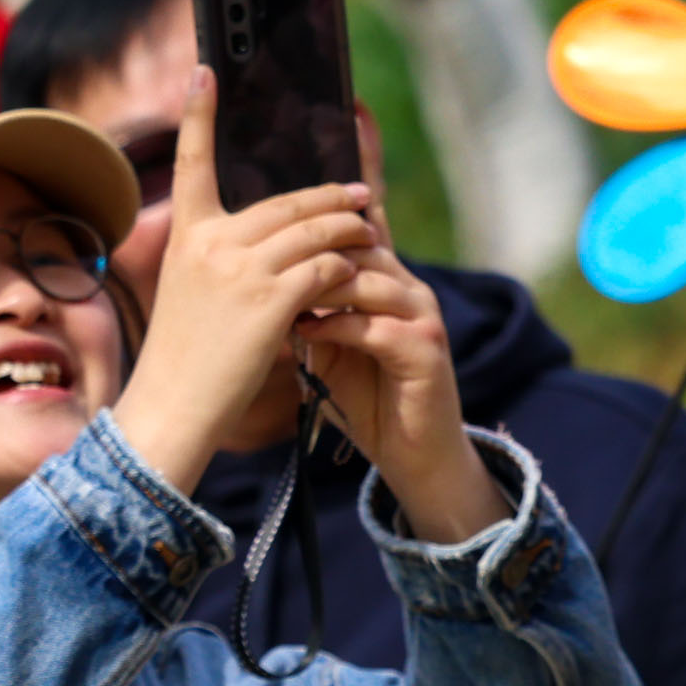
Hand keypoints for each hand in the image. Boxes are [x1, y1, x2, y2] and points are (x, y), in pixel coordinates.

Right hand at [109, 70, 392, 495]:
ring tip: (373, 231)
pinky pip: (325, 268)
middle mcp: (211, 241)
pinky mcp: (271, 299)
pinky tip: (358, 278)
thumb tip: (268, 241)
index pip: (193, 162)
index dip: (197, 114)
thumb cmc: (185, 358)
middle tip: (363, 195)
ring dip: (351, 231)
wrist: (174, 407)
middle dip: (331, 198)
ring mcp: (241, 268)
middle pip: (287, 203)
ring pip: (314, 231)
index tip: (203, 71)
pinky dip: (347, 270)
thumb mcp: (189, 293)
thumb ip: (222, 259)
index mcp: (187, 235)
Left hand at [287, 241, 498, 547]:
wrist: (413, 454)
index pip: (351, 235)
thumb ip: (311, 310)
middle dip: (311, 252)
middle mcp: (411, 289)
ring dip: (322, 285)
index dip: (309, 231)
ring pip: (369, 281)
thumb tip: (263, 280)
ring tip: (280, 292)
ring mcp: (423, 317)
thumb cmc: (366, 399)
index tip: (259, 237)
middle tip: (264, 259)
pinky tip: (306, 331)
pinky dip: (339, 325)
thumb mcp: (330, 346)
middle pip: (361, 248)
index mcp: (390, 281)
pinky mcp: (426, 350)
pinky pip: (377, 326)